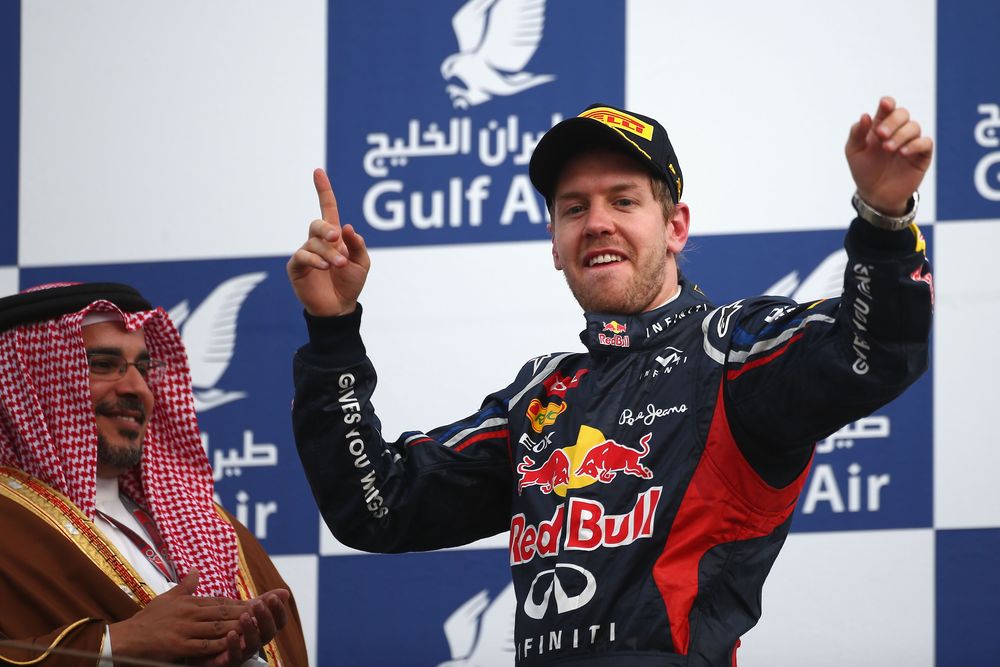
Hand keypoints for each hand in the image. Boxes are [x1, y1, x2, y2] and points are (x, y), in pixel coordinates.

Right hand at [108, 570, 253, 662]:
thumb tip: (195, 570)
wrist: (125, 638)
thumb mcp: (168, 597)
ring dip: (237, 626)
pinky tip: (233, 645)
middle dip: (248, 609)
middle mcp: (190, 613)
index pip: (222, 601)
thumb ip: (186, 586)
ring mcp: (184, 629)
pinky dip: (219, 645)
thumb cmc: (147, 619)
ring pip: (217, 627)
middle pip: (224, 612)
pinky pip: (203, 646)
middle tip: (268, 608)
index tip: (263, 600)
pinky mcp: (178, 645)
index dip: (243, 601)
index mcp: (190, 602)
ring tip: (257, 624)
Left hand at [199, 589, 290, 666]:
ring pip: (253, 645)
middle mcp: (256, 642)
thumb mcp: (245, 611)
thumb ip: (262, 602)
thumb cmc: (229, 626)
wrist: (203, 644)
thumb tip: (285, 592)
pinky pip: (234, 656)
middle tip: (258, 604)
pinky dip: (234, 645)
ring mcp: (243, 653)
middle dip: (265, 618)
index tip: (273, 597)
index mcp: (262, 630)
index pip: (278, 622)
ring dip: (250, 630)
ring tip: (244, 616)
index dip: (278, 611)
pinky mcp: (227, 661)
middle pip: (269, 633)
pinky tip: (231, 633)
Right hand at [287, 168, 370, 316]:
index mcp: (334, 237)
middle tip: (337, 239)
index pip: (327, 208)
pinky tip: (325, 267)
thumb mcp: (362, 263)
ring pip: (313, 243)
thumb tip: (346, 226)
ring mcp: (306, 253)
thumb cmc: (350, 283)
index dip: (323, 190)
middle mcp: (318, 242)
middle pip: (318, 224)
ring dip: (328, 253)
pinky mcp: (296, 267)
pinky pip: (302, 256)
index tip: (318, 171)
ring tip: (340, 265)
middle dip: (327, 229)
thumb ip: (357, 244)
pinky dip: (315, 259)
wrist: (339, 307)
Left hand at [845, 96, 933, 214]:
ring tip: (888, 149)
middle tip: (880, 135)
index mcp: (880, 126)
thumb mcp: (854, 152)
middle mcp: (897, 131)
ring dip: (900, 135)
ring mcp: (910, 142)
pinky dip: (915, 145)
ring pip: (914, 127)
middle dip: (892, 121)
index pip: (888, 107)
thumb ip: (857, 134)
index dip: (888, 103)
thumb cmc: (864, 171)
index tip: (884, 104)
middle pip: (902, 113)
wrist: (875, 195)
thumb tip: (865, 115)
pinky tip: (902, 153)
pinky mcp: (921, 155)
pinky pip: (925, 143)